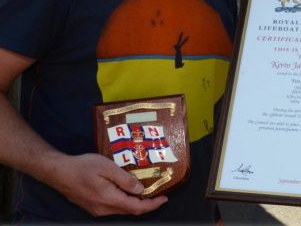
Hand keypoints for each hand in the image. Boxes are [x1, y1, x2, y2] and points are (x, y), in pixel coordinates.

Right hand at [47, 153, 167, 216]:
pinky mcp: (92, 206)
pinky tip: (128, 191)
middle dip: (146, 204)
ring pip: (121, 210)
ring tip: (146, 191)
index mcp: (109, 199)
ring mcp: (97, 210)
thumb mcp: (107, 167)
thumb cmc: (83, 167)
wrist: (58, 172)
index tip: (165, 198)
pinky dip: (124, 201)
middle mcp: (103, 209)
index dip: (152, 205)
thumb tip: (140, 190)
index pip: (136, 208)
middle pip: (130, 211)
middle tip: (158, 193)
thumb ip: (125, 179)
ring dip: (135, 203)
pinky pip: (113, 207)